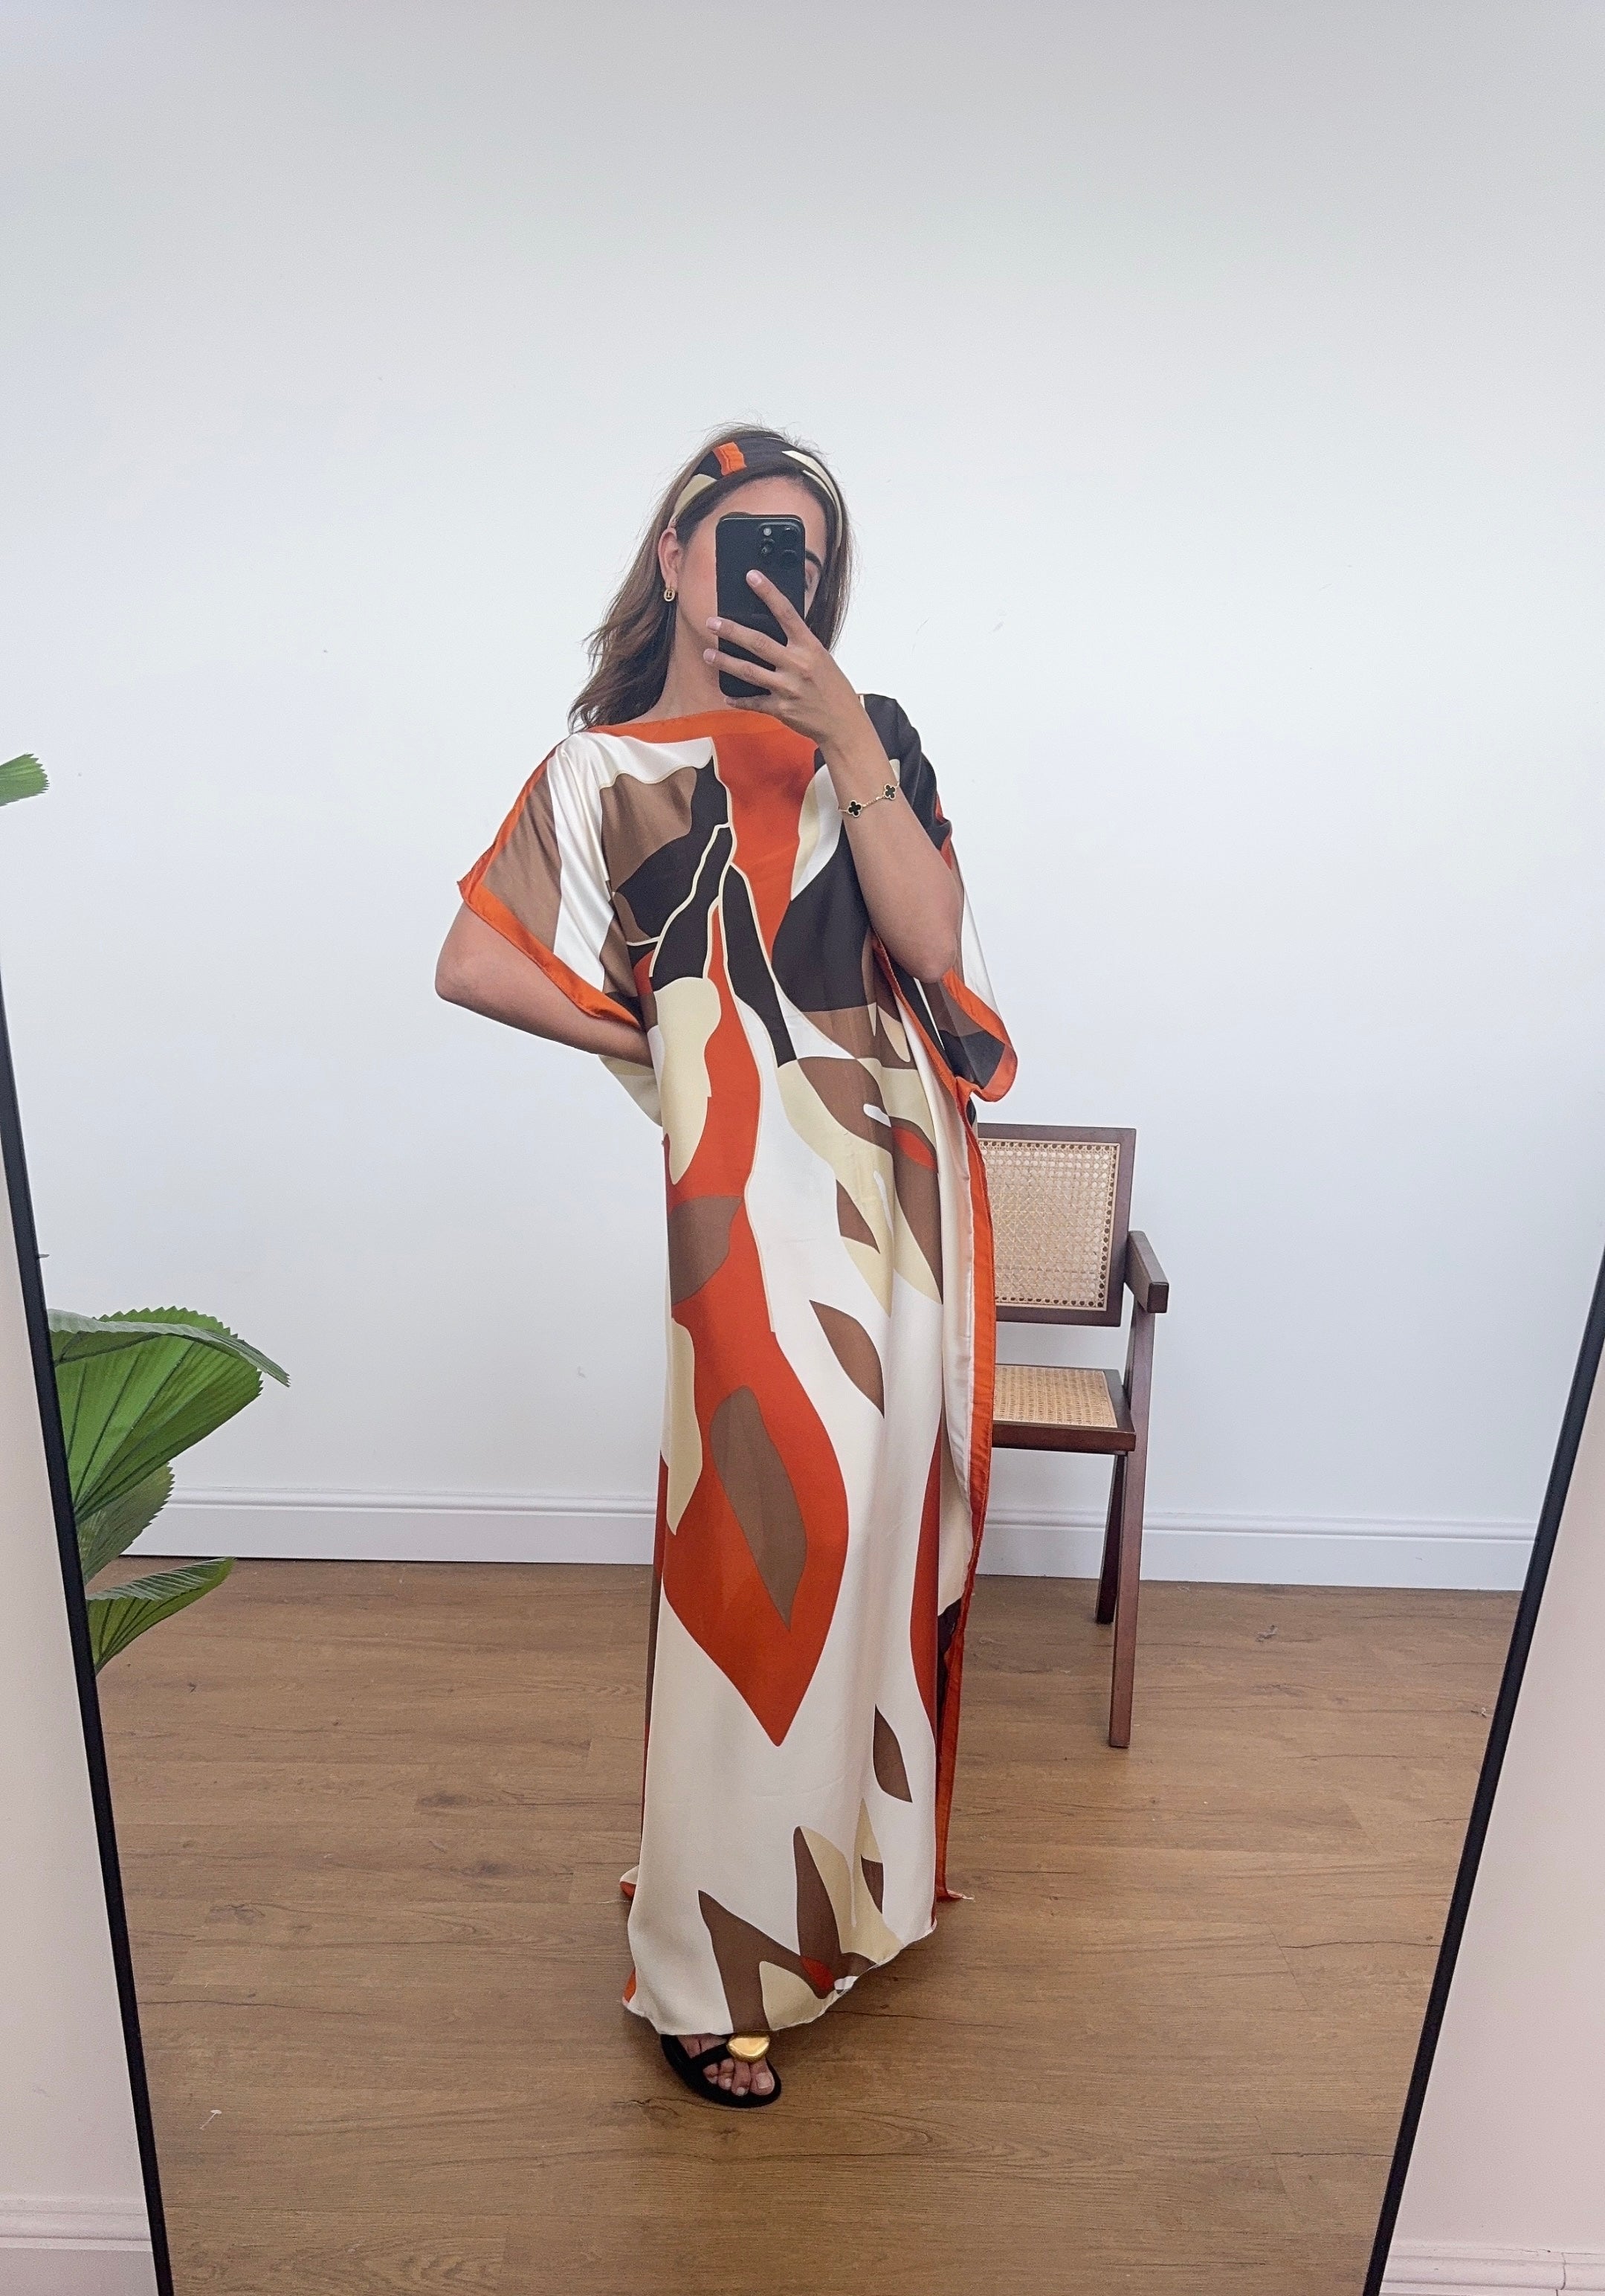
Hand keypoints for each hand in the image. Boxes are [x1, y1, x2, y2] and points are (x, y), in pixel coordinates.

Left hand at [703, 572, 862, 750]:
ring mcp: (788, 688)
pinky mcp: (781, 708)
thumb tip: (773, 631)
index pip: (786, 613)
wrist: (844, 723)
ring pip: (748, 671)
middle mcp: (797, 664)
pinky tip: (726, 695)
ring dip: (725, 661)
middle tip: (712, 622)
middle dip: (732, 631)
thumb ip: (798, 645)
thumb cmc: (833, 688)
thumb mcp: (820, 658)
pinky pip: (753, 702)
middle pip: (758, 642)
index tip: (752, 577)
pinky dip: (738, 699)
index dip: (768, 593)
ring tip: (708, 654)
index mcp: (809, 647)